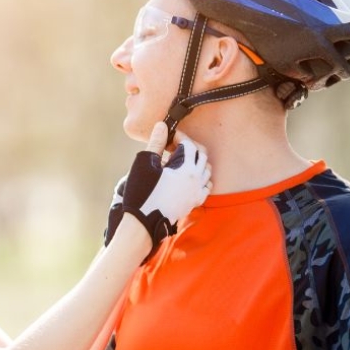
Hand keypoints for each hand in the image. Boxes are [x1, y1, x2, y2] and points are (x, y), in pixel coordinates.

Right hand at [104, 123, 211, 252]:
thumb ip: (156, 143)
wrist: (143, 223)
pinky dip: (200, 177)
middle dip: (190, 146)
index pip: (189, 144)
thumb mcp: (145, 164)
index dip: (179, 137)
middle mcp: (196, 179)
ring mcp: (197, 192)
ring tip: (180, 160)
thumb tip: (162, 125)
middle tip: (174, 146)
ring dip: (196, 161)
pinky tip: (188, 177)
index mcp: (186, 168)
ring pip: (206, 169)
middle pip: (202, 154)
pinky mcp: (195, 202)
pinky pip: (206, 186)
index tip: (168, 136)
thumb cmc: (142, 192)